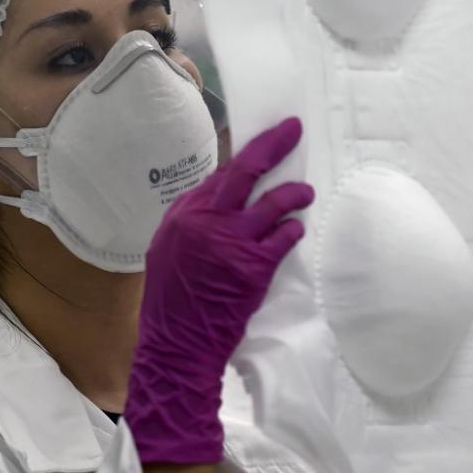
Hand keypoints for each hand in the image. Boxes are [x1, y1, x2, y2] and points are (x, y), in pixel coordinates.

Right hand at [124, 117, 313, 464]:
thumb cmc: (170, 300)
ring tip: (305, 192)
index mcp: (184, 213)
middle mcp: (206, 220)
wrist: (175, 344)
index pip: (222, 172)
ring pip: (273, 201)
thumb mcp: (168, 248)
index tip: (266, 144)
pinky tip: (295, 228)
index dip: (248, 155)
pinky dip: (293, 229)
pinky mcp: (254, 266)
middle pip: (246, 170)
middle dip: (273, 144)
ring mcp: (232, 241)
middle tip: (294, 128)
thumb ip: (193, 220)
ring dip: (294, 193)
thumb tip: (222, 200)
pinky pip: (284, 236)